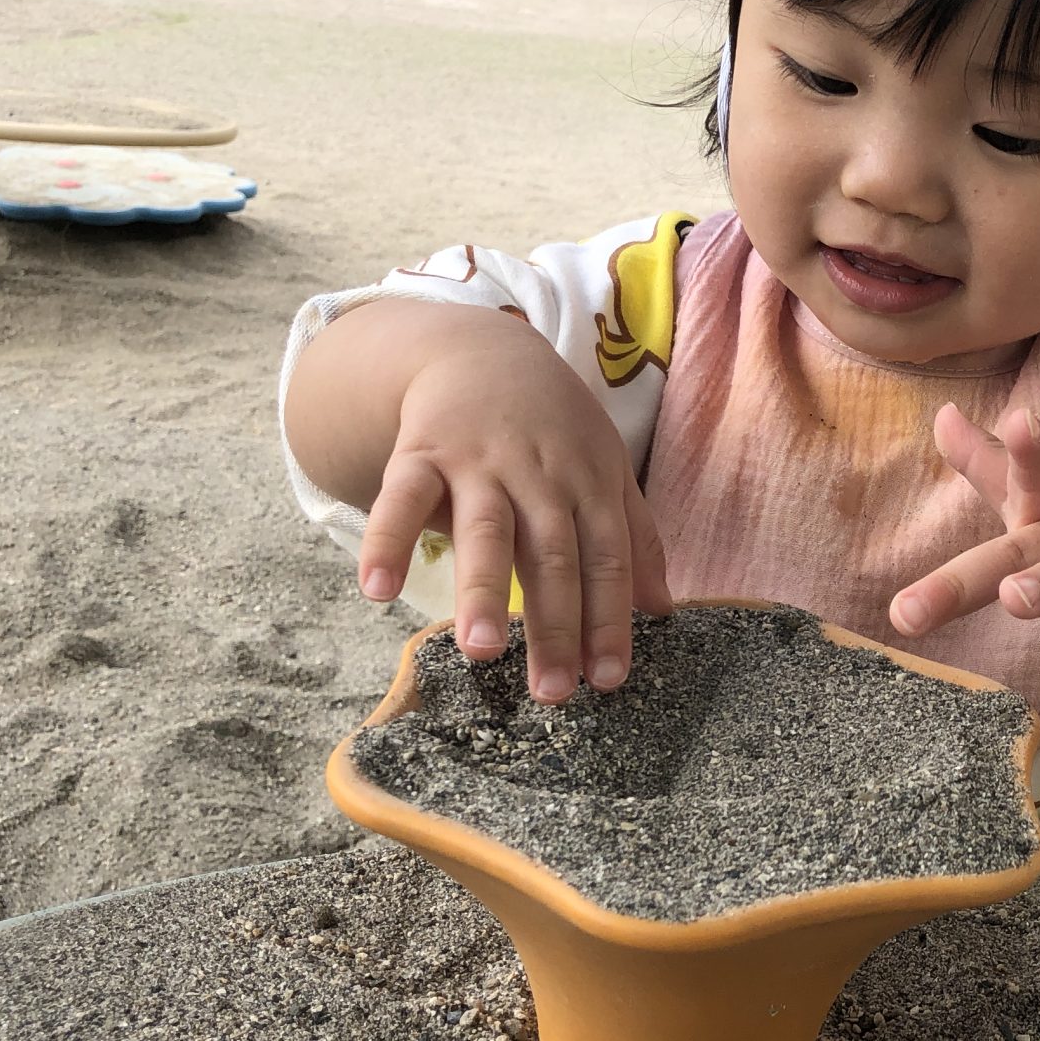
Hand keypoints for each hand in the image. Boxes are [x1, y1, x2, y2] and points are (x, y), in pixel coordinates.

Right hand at [357, 315, 671, 699]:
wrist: (483, 348)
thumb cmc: (552, 427)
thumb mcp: (606, 468)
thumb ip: (634, 537)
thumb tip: (664, 610)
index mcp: (590, 484)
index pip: (606, 561)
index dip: (610, 620)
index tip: (608, 680)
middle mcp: (539, 475)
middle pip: (552, 556)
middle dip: (555, 625)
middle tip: (553, 693)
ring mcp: (478, 462)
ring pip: (485, 530)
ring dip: (482, 591)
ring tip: (480, 653)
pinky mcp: (420, 450)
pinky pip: (401, 499)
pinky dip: (387, 541)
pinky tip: (375, 591)